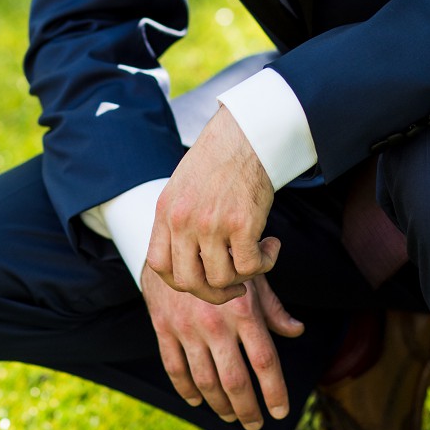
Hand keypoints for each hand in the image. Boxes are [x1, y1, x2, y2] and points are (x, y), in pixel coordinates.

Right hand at [142, 261, 303, 429]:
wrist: (172, 239)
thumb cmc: (220, 260)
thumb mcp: (251, 277)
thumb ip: (273, 308)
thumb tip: (297, 331)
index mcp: (242, 311)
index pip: (265, 362)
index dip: (275, 392)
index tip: (281, 412)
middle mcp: (215, 323)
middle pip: (235, 380)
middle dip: (248, 409)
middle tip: (256, 423)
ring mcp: (186, 326)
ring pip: (205, 380)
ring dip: (220, 406)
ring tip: (231, 416)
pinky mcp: (163, 326)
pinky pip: (174, 367)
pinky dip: (186, 389)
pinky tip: (197, 400)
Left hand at [147, 107, 276, 301]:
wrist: (243, 136)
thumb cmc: (216, 163)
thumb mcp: (181, 190)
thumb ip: (177, 223)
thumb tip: (185, 263)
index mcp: (165, 212)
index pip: (159, 266)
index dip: (180, 282)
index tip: (201, 279)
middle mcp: (183, 221)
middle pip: (188, 283)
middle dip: (213, 293)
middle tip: (233, 285)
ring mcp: (211, 224)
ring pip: (222, 279)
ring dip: (243, 276)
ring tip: (255, 253)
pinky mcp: (242, 224)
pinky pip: (251, 266)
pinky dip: (265, 263)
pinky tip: (271, 244)